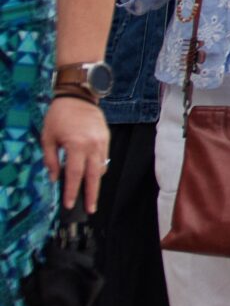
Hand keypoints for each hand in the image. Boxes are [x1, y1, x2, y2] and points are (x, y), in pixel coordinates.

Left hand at [43, 95, 107, 211]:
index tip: (70, 204)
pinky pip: (104, 158)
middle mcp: (93, 145)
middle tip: (91, 209)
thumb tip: (54, 178)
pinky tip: (91, 174)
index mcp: (77, 146)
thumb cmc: (59, 116)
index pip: (74, 175)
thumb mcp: (47, 138)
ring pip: (101, 168)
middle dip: (92, 194)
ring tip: (89, 193)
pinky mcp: (106, 138)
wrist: (78, 96)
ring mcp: (102, 142)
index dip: (72, 191)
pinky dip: (98, 168)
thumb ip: (50, 160)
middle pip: (94, 176)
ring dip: (95, 181)